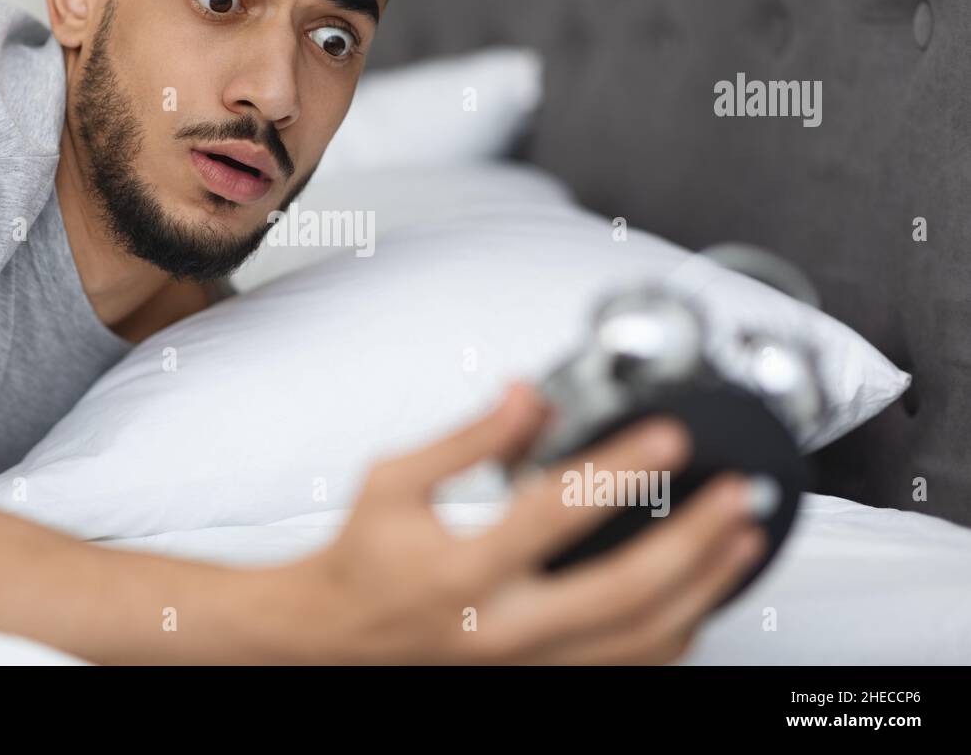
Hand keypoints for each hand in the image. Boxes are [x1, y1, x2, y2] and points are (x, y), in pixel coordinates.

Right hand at [296, 382, 766, 663]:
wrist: (337, 636)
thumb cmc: (364, 558)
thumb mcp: (395, 481)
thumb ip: (468, 438)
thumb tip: (530, 396)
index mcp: (460, 570)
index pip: (555, 512)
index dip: (620, 468)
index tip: (667, 437)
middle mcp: (500, 628)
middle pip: (621, 593)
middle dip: (693, 542)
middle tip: (735, 497)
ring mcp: (526, 666)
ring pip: (638, 642)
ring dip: (702, 590)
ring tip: (740, 542)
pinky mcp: (540, 680)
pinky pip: (628, 667)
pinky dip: (675, 631)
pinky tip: (699, 595)